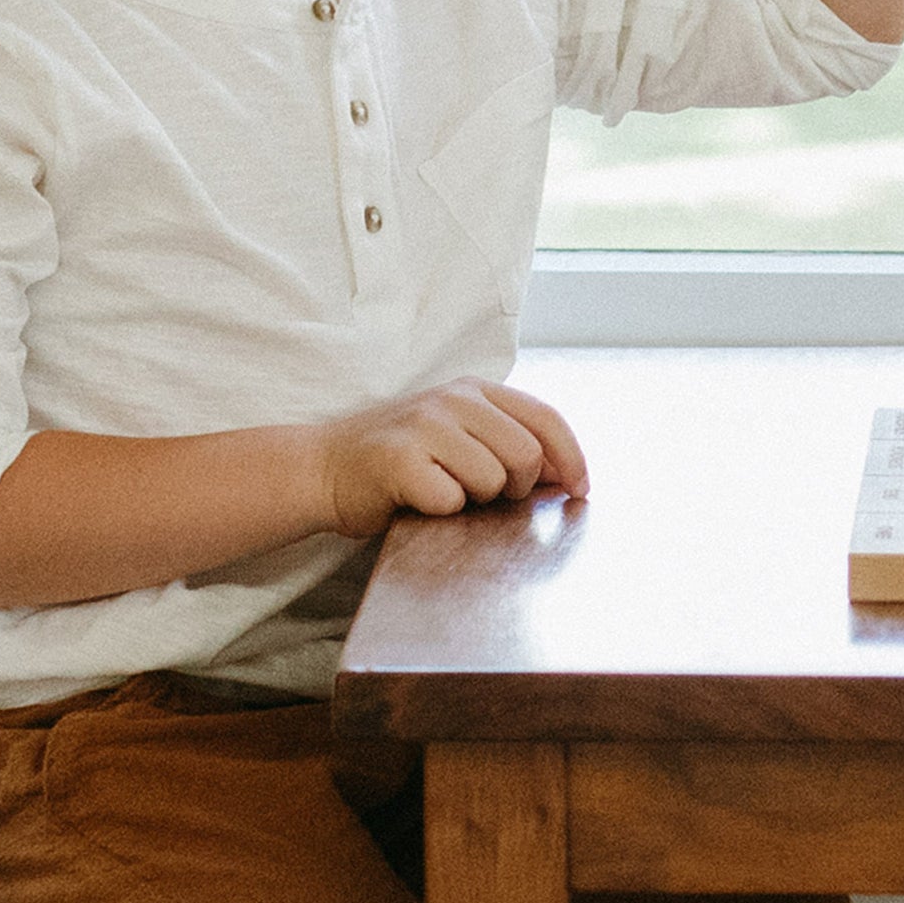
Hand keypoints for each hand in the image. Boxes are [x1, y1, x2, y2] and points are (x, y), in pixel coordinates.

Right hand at [314, 378, 588, 538]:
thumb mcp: (457, 437)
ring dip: (473, 501)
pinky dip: (439, 512)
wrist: (323, 470)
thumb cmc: (400, 463)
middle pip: (525, 453)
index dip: (572, 457)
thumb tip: (568, 477)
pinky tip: (416, 500)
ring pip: (491, 478)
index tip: (580, 490)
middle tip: (482, 495)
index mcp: (473, 390)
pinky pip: (450, 500)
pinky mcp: (399, 459)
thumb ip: (507, 444)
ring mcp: (423, 425)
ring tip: (442, 492)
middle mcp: (451, 399)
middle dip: (515, 487)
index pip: (545, 417)